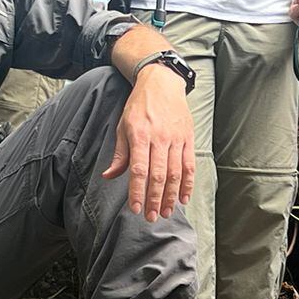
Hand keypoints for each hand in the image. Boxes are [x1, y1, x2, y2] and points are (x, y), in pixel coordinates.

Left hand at [103, 63, 195, 219]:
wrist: (162, 82)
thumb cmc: (139, 105)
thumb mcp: (123, 126)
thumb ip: (119, 154)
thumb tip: (108, 176)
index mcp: (140, 134)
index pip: (139, 169)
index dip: (138, 191)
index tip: (136, 209)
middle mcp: (159, 137)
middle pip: (158, 175)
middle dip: (155, 199)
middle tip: (151, 217)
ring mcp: (176, 138)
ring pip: (175, 173)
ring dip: (171, 195)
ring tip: (166, 212)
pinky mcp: (188, 138)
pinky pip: (189, 165)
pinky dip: (187, 183)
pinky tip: (183, 198)